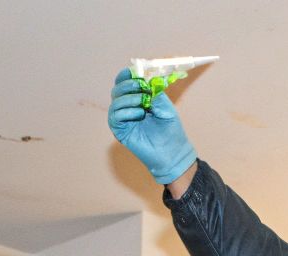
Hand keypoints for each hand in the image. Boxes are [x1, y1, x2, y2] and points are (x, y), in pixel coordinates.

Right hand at [107, 68, 197, 184]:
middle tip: (142, 86)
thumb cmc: (170, 130)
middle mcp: (127, 107)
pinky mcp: (119, 131)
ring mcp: (123, 119)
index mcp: (137, 98)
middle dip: (128, 84)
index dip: (127, 75)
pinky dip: (127, 111)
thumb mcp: (165, 105)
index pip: (125, 82)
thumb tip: (145, 78)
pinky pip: (115, 116)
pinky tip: (140, 114)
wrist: (172, 152)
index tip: (134, 71)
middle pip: (117, 89)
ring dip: (129, 98)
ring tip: (144, 103)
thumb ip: (154, 91)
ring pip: (115, 101)